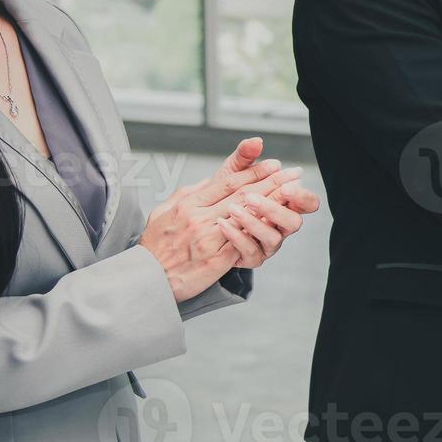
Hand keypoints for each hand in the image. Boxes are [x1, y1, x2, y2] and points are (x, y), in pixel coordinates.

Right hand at [140, 139, 310, 299]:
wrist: (147, 277)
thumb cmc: (157, 242)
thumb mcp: (165, 210)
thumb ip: (190, 195)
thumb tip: (210, 182)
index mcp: (188, 203)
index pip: (228, 182)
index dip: (254, 172)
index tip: (275, 164)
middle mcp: (198, 217)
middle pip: (243, 196)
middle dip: (272, 182)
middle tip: (294, 173)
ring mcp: (208, 239)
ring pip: (247, 216)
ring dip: (273, 203)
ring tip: (293, 193)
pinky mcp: (215, 260)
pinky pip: (244, 242)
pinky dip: (262, 231)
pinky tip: (279, 222)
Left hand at [191, 137, 322, 269]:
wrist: (198, 229)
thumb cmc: (220, 199)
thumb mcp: (230, 175)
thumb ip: (244, 159)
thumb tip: (257, 141)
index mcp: (283, 205)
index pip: (308, 203)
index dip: (302, 196)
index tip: (288, 184)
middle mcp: (279, 226)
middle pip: (294, 222)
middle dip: (275, 208)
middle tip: (251, 197)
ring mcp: (267, 243)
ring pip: (273, 238)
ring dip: (254, 222)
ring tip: (233, 209)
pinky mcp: (251, 257)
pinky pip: (250, 251)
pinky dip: (237, 236)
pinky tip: (223, 224)